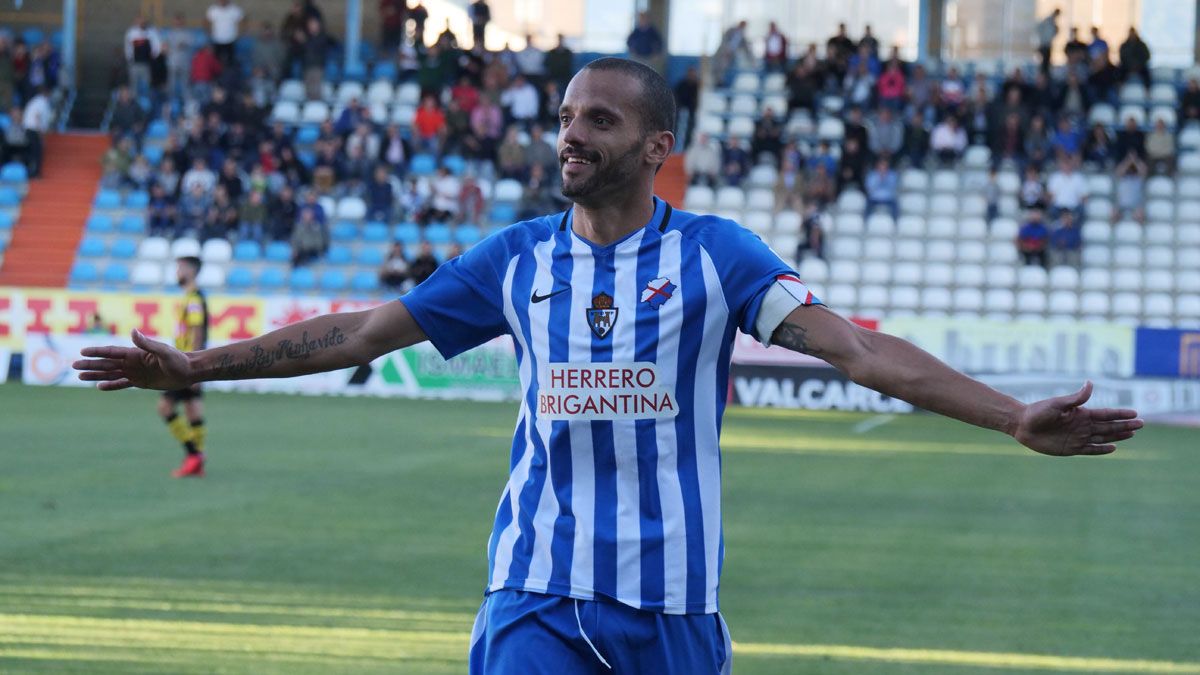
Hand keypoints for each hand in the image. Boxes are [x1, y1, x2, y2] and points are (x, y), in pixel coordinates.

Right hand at [73, 329, 191, 391]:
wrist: (189, 372)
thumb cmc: (178, 360)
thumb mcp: (163, 351)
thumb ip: (147, 343)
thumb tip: (133, 331)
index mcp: (135, 353)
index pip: (112, 352)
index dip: (97, 352)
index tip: (82, 352)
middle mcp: (132, 362)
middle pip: (107, 363)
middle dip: (90, 364)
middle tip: (73, 365)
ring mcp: (135, 372)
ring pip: (110, 374)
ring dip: (96, 375)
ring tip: (80, 376)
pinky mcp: (140, 382)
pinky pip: (122, 384)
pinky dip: (111, 385)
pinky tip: (99, 387)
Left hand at [1013, 381, 1142, 455]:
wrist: (1022, 425)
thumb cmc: (1038, 411)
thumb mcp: (1058, 403)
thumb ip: (1076, 398)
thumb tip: (1091, 383)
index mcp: (1081, 413)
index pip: (1106, 414)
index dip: (1121, 414)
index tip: (1135, 413)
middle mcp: (1082, 425)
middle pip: (1108, 426)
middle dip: (1125, 425)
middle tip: (1141, 424)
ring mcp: (1078, 437)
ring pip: (1103, 437)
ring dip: (1117, 436)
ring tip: (1132, 434)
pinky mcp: (1071, 448)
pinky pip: (1090, 449)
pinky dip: (1102, 449)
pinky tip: (1114, 448)